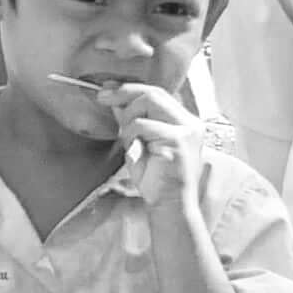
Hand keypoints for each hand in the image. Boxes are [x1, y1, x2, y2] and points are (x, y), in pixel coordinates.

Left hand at [94, 79, 210, 203]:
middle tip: (102, 98)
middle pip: (153, 93)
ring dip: (128, 118)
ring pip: (148, 102)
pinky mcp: (178, 139)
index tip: (107, 90)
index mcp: (185, 123)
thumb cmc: (157, 179)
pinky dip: (131, 135)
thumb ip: (133, 121)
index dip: (130, 89)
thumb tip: (115, 99)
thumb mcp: (140, 143)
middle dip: (123, 93)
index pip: (158, 94)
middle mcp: (190, 123)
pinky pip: (143, 124)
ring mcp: (186, 130)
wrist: (170, 204)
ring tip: (128, 139)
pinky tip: (135, 149)